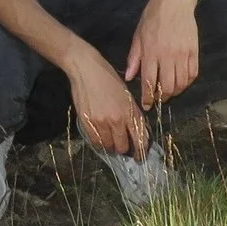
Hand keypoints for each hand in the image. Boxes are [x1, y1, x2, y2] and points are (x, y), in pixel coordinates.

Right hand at [65, 44, 147, 159]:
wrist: (86, 69)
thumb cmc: (108, 79)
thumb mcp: (126, 95)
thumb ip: (132, 114)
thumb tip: (135, 132)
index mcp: (130, 112)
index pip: (140, 139)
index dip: (140, 152)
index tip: (139, 156)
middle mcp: (117, 120)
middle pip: (123, 147)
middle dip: (124, 149)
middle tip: (121, 146)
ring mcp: (101, 123)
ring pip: (109, 146)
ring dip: (111, 146)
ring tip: (109, 140)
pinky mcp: (87, 123)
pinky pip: (95, 142)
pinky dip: (99, 143)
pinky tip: (100, 137)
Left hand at [126, 0, 200, 107]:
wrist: (175, 2)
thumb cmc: (153, 17)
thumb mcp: (138, 36)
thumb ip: (134, 58)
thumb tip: (129, 77)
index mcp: (151, 52)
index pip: (149, 82)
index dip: (147, 97)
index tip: (147, 105)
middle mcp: (168, 57)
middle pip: (167, 87)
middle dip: (162, 98)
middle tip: (158, 99)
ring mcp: (183, 55)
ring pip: (181, 83)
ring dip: (175, 92)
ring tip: (168, 92)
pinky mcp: (194, 52)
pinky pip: (192, 74)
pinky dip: (187, 83)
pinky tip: (181, 83)